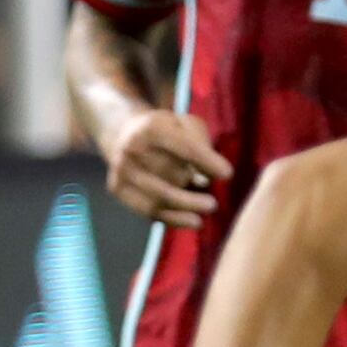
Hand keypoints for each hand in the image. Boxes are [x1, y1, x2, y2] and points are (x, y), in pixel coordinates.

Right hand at [101, 108, 223, 229]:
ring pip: (158, 197)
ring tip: (206, 211)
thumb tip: (212, 178)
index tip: (228, 174)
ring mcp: (122, 170)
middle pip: (170, 174)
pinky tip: (193, 221)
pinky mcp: (118, 189)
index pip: (184, 147)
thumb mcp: (187, 125)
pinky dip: (173, 219)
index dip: (206, 161)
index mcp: (152, 127)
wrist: (125, 135)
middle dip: (191, 186)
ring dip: (186, 207)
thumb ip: (202, 145)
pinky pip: (147, 210)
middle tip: (213, 202)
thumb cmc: (167, 131)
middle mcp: (132, 148)